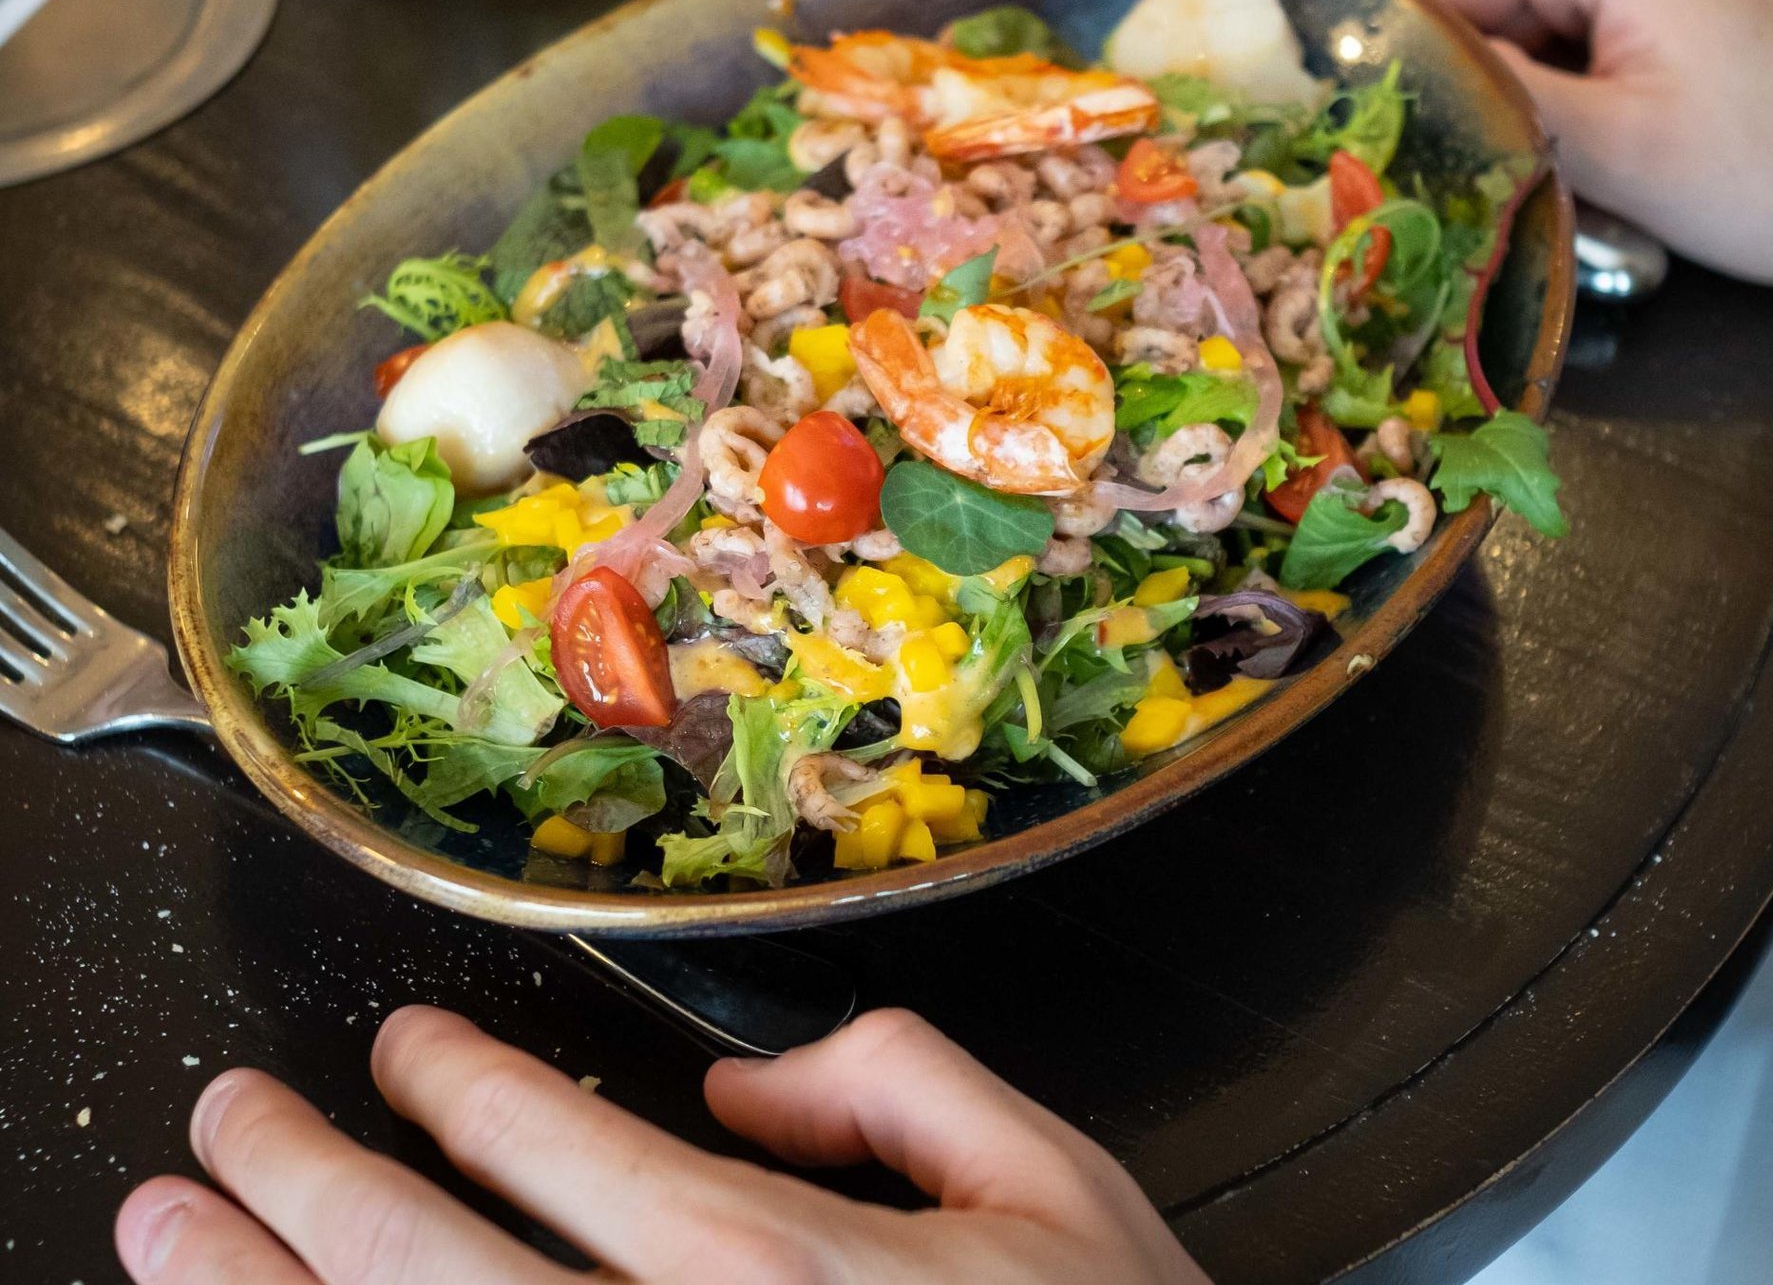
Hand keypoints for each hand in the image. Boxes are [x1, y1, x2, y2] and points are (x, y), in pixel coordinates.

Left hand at [114, 1005, 1206, 1284]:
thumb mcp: (1055, 1182)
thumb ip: (902, 1081)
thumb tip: (752, 1080)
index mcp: (777, 1265)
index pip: (564, 1145)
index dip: (455, 1084)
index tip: (393, 1050)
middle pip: (432, 1265)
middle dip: (299, 1186)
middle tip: (214, 1132)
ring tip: (175, 1242)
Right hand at [1396, 0, 1772, 312]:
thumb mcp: (1614, 150)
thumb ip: (1494, 102)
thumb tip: (1397, 90)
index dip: (1399, 60)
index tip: (1379, 140)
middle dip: (1469, 79)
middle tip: (1466, 168)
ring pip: (1528, 14)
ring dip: (1520, 89)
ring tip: (1544, 163)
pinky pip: (1582, 22)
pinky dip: (1569, 84)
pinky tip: (1593, 144)